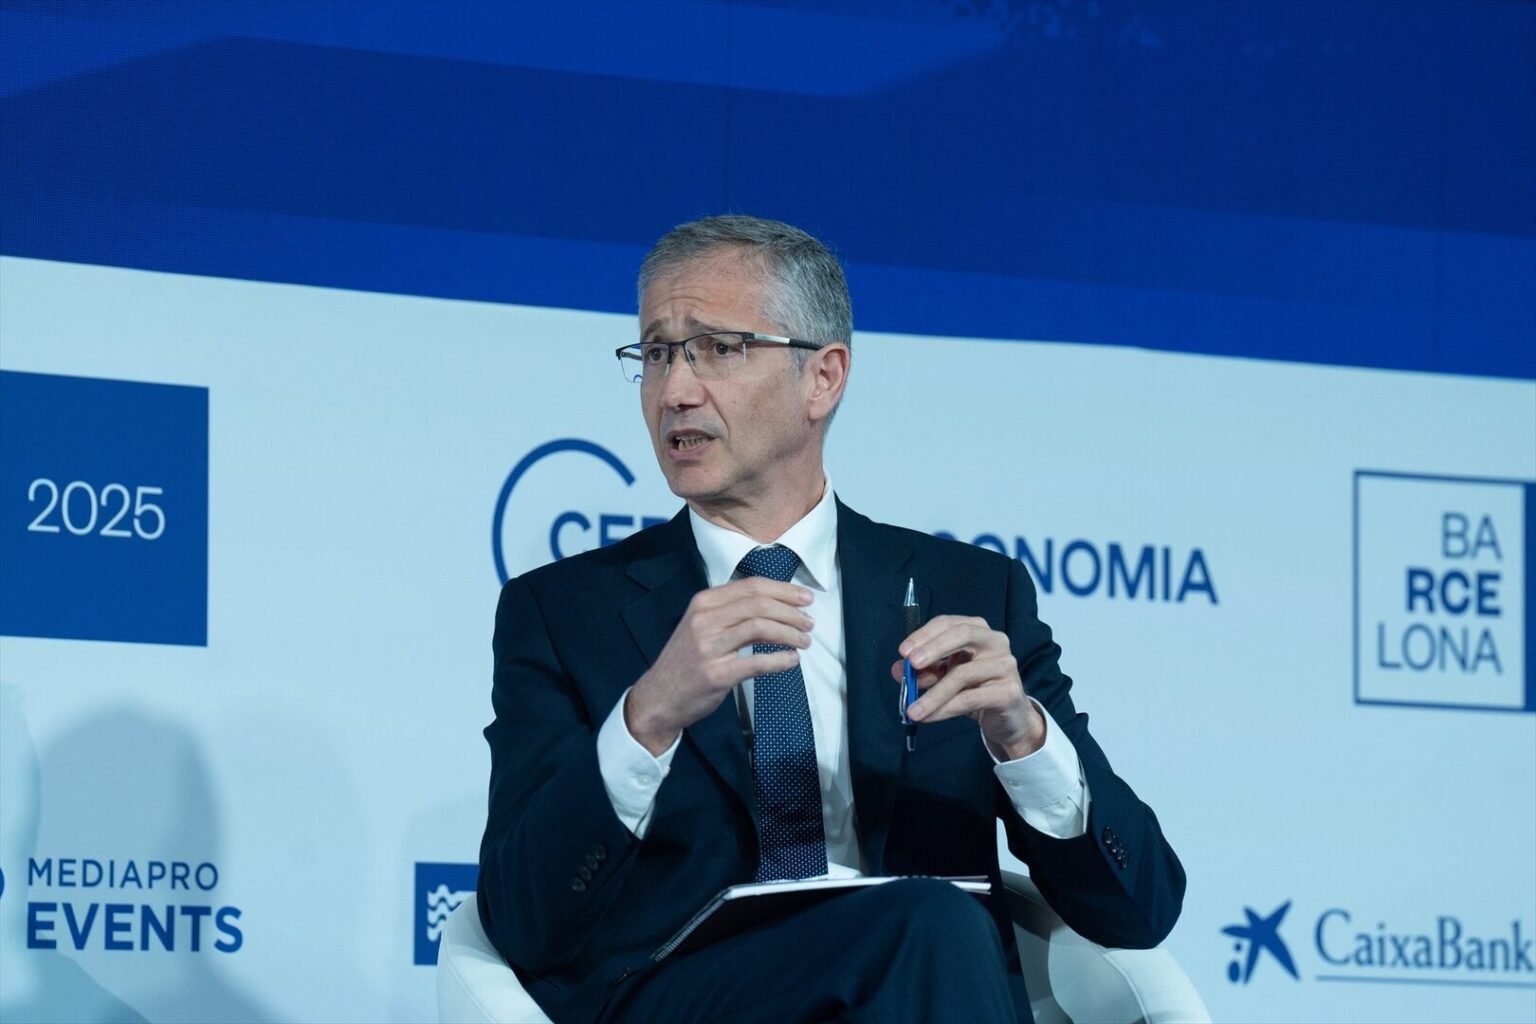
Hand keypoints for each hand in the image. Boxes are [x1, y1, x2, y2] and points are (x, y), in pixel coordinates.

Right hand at [627, 577, 813, 754]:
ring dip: (790, 633)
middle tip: (809, 622)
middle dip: (791, 611)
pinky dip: (781, 660)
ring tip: (804, 641)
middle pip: (759, 603)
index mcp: (703, 603)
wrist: (658, 697)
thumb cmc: (686, 661)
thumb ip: (731, 612)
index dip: (783, 590)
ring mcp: (708, 647)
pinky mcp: (715, 674)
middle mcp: (704, 620)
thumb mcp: (701, 626)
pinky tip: (792, 660)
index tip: (805, 597)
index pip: (751, 586)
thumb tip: (776, 603)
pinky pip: (757, 662)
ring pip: (760, 627)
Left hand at [890, 615, 1044, 759]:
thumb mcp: (945, 677)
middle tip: (912, 664)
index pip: (948, 623)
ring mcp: (1005, 665)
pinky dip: (945, 708)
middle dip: (934, 648)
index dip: (924, 634)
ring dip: (933, 694)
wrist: (1008, 718)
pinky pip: (970, 698)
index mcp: (978, 630)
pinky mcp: (1009, 691)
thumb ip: (924, 671)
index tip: (903, 651)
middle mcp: (995, 642)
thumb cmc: (975, 689)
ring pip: (963, 674)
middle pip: (962, 634)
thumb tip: (898, 670)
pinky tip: (929, 717)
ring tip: (913, 710)